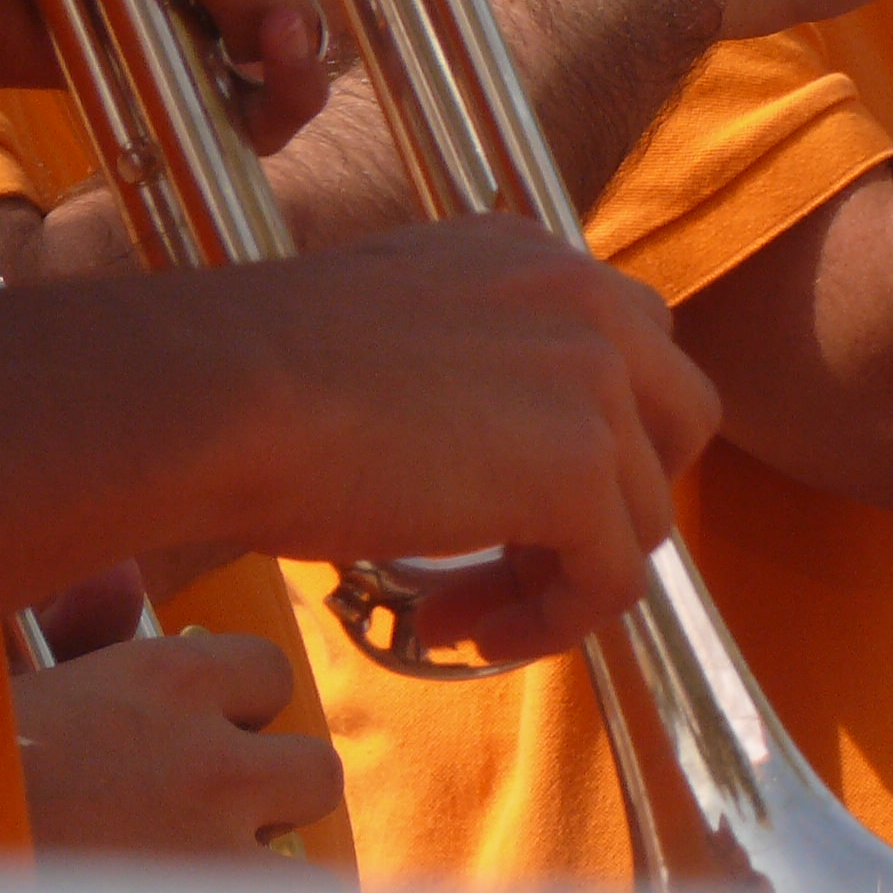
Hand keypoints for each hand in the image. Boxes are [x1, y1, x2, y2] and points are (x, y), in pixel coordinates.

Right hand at [9, 630, 341, 861]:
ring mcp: (212, 854)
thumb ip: (74, 635)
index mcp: (160, 681)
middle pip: (312, 773)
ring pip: (301, 871)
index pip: (271, 675)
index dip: (240, 716)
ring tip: (186, 892)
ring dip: (254, 885)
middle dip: (267, 805)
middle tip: (198, 833)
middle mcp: (209, 760)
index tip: (199, 745)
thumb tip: (117, 583)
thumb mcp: (8, 688)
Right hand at [215, 217, 719, 667]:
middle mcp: (586, 300)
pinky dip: (557, 621)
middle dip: (612, 501)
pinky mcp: (580, 469)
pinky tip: (470, 636)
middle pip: (674, 421)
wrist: (217, 397)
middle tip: (516, 561)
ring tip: (460, 615)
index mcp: (535, 256)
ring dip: (561, 576)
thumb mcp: (386, 333)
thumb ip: (461, 362)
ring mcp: (596, 380)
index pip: (626, 348)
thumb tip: (482, 450)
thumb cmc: (252, 379)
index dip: (588, 438)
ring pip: (644, 512)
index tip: (506, 500)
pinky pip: (615, 577)